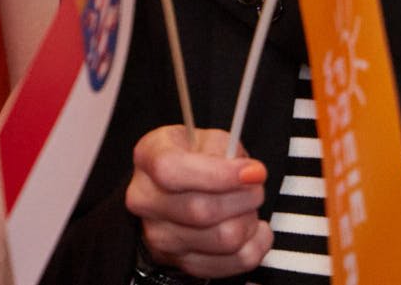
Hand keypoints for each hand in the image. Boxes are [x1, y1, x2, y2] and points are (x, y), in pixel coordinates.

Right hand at [125, 125, 270, 277]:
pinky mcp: (183, 262)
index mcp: (147, 158)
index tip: (253, 172)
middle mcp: (144, 200)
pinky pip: (235, 261)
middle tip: (255, 188)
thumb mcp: (206, 140)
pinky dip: (256, 244)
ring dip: (248, 221)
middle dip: (244, 198)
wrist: (177, 193)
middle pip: (201, 210)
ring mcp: (160, 236)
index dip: (217, 174)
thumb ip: (225, 149)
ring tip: (247, 208)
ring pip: (223, 239)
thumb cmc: (196, 161)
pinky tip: (252, 228)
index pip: (171, 170)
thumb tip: (251, 174)